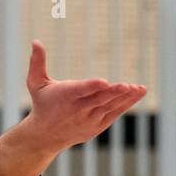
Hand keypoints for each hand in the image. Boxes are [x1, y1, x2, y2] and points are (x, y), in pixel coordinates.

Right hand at [19, 41, 146, 153]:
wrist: (46, 135)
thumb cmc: (42, 104)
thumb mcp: (36, 83)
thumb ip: (37, 62)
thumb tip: (35, 40)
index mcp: (65, 97)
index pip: (80, 91)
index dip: (92, 86)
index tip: (104, 82)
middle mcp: (78, 111)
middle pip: (98, 100)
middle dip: (113, 93)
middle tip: (128, 85)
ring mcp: (89, 120)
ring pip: (110, 107)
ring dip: (125, 97)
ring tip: (139, 87)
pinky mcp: (97, 126)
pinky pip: (114, 113)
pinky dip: (126, 103)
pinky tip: (138, 92)